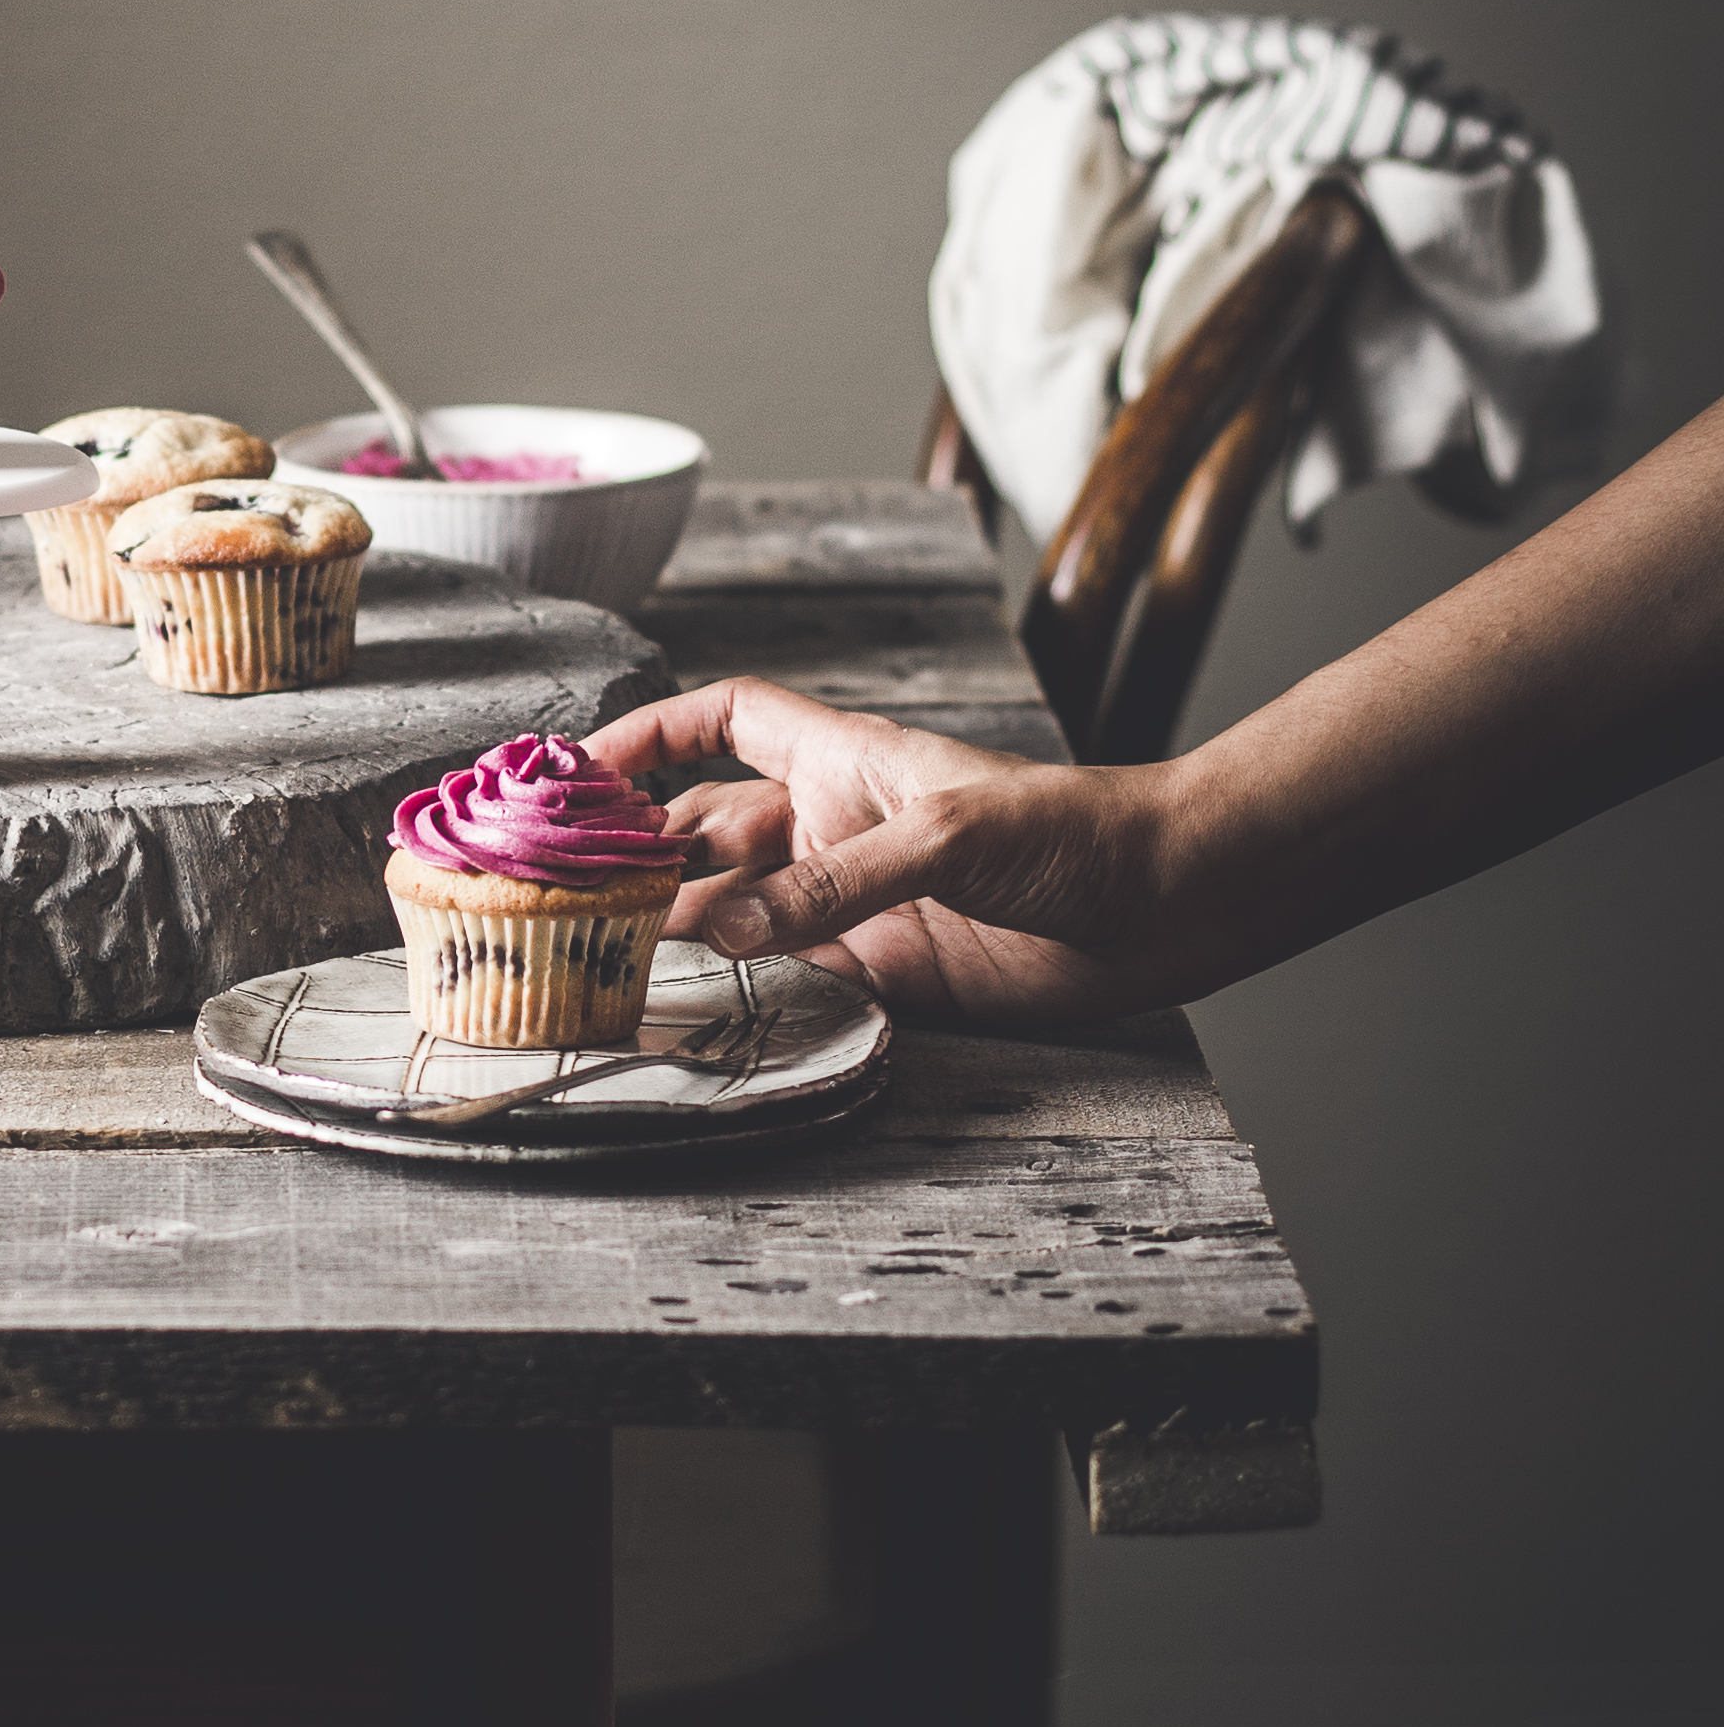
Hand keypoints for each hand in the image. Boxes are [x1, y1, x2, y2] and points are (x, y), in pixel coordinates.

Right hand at [592, 684, 1199, 1029]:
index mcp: (842, 762)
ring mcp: (853, 902)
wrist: (1158, 906)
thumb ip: (833, 884)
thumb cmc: (1067, 832)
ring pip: (736, 911)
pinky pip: (788, 977)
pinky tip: (695, 1004)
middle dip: (641, 853)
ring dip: (679, 929)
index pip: (724, 722)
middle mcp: (833, 828)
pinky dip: (739, 989)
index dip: (653, 735)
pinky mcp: (884, 972)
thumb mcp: (944, 837)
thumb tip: (725, 926)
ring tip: (608, 952)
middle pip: (708, 831)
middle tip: (568, 892)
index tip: (579, 768)